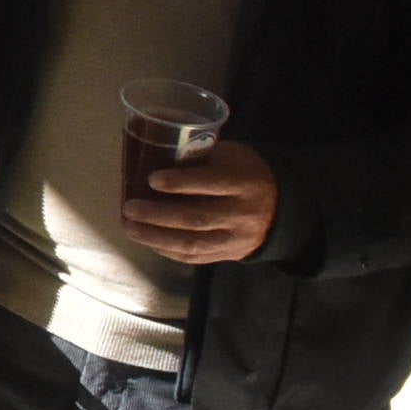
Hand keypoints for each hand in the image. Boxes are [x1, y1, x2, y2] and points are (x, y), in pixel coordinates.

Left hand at [123, 141, 278, 264]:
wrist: (281, 207)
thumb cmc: (243, 171)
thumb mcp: (230, 155)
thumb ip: (199, 156)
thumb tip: (152, 152)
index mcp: (245, 182)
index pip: (212, 184)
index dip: (180, 183)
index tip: (151, 179)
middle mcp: (243, 214)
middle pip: (197, 218)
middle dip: (158, 215)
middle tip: (129, 208)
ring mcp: (236, 239)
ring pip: (193, 244)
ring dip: (156, 237)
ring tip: (129, 226)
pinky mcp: (229, 255)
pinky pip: (195, 258)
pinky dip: (167, 250)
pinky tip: (147, 240)